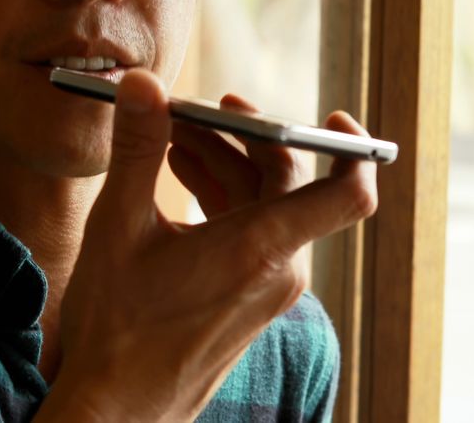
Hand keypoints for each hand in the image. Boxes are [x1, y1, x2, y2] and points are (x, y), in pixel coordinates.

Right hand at [34, 70, 377, 421]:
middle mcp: (280, 268)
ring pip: (267, 202)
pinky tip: (179, 173)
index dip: (355, 147)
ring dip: (226, 162)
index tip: (336, 114)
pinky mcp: (252, 294)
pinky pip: (254, 228)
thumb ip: (135, 149)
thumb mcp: (118, 228)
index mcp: (261, 248)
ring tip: (170, 137)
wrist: (120, 410)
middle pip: (289, 179)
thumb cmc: (118, 330)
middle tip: (195, 109)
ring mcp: (269, 284)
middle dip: (245, 136)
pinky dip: (224, 196)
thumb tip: (142, 82)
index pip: (348, 194)